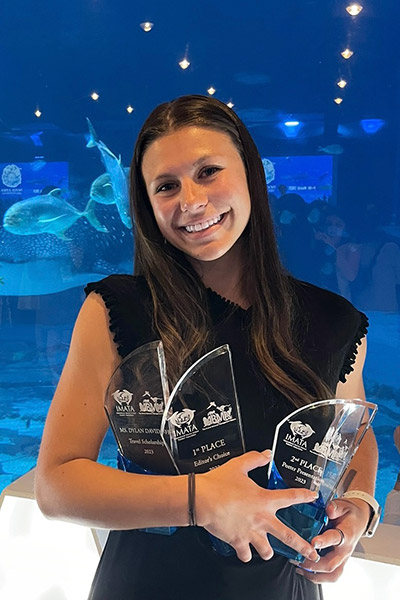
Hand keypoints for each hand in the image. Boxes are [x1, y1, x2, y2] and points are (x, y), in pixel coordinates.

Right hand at [196, 450, 320, 563]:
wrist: (202, 500)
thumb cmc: (219, 483)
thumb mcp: (239, 465)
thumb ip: (255, 459)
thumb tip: (266, 454)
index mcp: (265, 499)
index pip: (291, 497)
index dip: (305, 496)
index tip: (313, 498)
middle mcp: (262, 519)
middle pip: (289, 536)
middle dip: (303, 547)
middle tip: (312, 553)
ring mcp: (251, 533)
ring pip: (267, 551)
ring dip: (268, 551)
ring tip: (268, 552)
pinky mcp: (238, 541)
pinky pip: (246, 554)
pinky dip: (245, 554)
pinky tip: (245, 551)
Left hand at [296, 497, 370, 582]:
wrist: (359, 519)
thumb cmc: (350, 513)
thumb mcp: (343, 505)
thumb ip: (335, 507)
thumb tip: (329, 510)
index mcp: (346, 534)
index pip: (335, 539)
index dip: (324, 541)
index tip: (313, 542)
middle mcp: (345, 549)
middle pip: (331, 564)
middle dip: (314, 564)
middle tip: (299, 560)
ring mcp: (343, 558)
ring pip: (332, 574)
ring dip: (316, 575)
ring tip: (301, 569)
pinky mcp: (340, 561)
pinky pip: (331, 575)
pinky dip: (319, 577)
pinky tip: (306, 572)